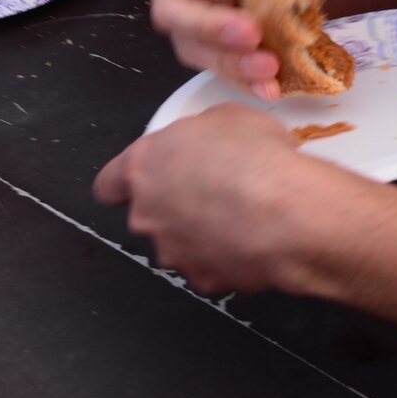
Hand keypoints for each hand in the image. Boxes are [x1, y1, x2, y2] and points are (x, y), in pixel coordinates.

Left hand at [94, 104, 317, 294]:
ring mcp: (173, 251)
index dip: (124, 184)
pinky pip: (210, 267)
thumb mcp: (225, 118)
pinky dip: (227, 257)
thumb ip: (199, 135)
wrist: (287, 212)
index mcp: (143, 167)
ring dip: (201, 233)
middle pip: (149, 215)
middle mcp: (148, 214)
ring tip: (240, 216)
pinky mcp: (203, 280)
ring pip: (179, 244)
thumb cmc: (255, 157)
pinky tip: (253, 240)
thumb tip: (208, 144)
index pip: (109, 185)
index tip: (143, 182)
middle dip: (174, 207)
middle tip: (212, 191)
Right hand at [147, 0, 285, 99]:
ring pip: (192, 47)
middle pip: (172, 8)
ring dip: (230, 61)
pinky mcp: (198, 49)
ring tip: (269, 67)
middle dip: (210, 24)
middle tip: (251, 32)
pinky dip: (242, 81)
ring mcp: (181, 20)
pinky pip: (214, 69)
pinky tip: (268, 88)